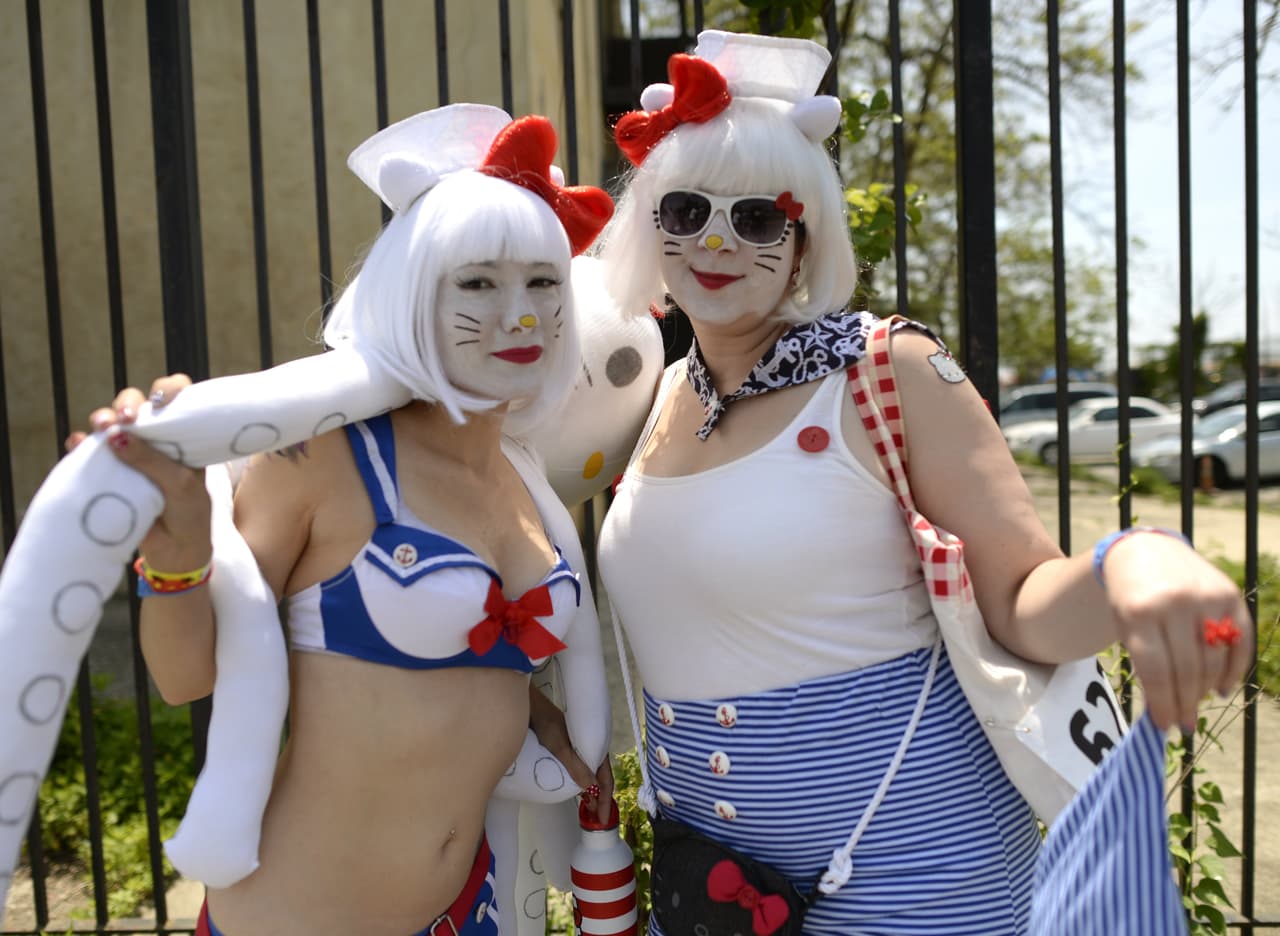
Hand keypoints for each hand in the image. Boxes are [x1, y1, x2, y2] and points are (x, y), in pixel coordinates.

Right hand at [66, 375, 211, 572]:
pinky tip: (77, 444)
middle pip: (137, 406)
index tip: (163, 398)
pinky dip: (81, 444)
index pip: (176, 398)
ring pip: (111, 423)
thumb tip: (115, 435)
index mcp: (183, 436)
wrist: (175, 553)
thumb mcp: (180, 486)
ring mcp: (131, 454)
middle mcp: (157, 439)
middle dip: (128, 404)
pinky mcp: (110, 471)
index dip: (169, 389)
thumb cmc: (188, 514)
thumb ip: (152, 461)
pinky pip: (90, 451)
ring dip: (103, 418)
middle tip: (127, 419)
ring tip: (101, 427)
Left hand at [529, 684, 615, 822]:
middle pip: (601, 777)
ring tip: (589, 808)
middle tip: (597, 818)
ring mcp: (580, 748)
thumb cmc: (546, 723)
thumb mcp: (560, 746)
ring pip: (591, 773)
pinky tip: (576, 790)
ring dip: (592, 791)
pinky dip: (582, 782)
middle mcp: (590, 748)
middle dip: (601, 798)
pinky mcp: (569, 748)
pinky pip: (580, 769)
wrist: (531, 705)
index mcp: (595, 746)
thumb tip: (592, 790)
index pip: (605, 779)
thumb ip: (576, 766)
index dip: (605, 799)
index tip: (603, 818)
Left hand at [1102, 531, 1253, 731]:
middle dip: (1185, 702)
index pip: (1156, 670)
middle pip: (1187, 669)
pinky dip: (1233, 670)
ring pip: (1214, 659)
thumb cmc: (1130, 599)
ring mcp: (1205, 596)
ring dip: (1206, 691)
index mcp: (1139, 612)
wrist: (1144, 551)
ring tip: (1196, 706)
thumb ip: (1145, 664)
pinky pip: (1239, 641)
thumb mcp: (1124, 626)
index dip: (1163, 703)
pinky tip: (1222, 688)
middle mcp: (1175, 602)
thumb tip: (1167, 713)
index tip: (1164, 726)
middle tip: (1184, 724)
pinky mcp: (1229, 593)